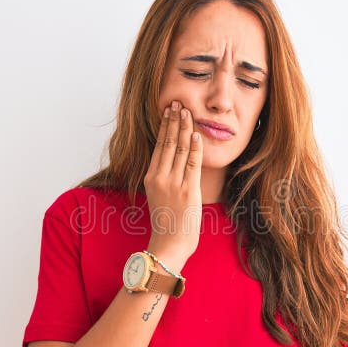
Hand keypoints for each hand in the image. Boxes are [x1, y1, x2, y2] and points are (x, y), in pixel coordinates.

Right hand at [143, 100, 202, 261]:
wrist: (170, 243)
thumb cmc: (167, 222)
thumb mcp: (159, 196)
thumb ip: (163, 178)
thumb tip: (172, 162)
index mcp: (151, 177)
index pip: (159, 146)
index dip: (165, 126)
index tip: (169, 111)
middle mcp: (160, 178)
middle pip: (168, 143)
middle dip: (174, 121)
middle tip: (178, 103)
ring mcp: (174, 183)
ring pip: (180, 149)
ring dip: (185, 128)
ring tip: (187, 112)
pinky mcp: (188, 191)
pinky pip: (192, 164)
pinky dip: (195, 147)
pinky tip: (196, 134)